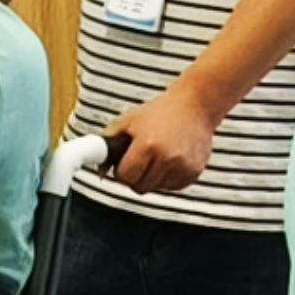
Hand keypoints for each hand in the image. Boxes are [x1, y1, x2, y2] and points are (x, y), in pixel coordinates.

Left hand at [101, 88, 219, 196]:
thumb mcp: (129, 120)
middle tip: (141, 158)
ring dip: (153, 177)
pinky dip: (168, 177)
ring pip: (156, 188)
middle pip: (140, 187)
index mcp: (147, 145)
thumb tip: (99, 164)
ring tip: (158, 155)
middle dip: (136, 176)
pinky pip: (172, 187)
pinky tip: (170, 159)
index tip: (124, 164)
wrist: (195, 105)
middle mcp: (166, 158)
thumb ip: (109, 142)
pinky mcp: (193, 173)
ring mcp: (182, 167)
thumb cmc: (162, 112)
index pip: (125, 177)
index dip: (122, 171)